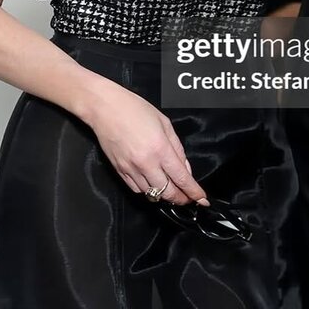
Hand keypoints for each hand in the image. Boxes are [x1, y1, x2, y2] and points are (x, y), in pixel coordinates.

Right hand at [87, 80, 208, 205]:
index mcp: (160, 148)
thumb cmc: (135, 109)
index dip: (193, 192)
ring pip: (152, 193)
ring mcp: (131, 169)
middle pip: (167, 192)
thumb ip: (177, 147)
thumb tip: (184, 168)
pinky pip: (137, 189)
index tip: (202, 199)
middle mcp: (146, 163)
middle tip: (188, 198)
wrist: (105, 108)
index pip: (181, 178)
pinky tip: (153, 183)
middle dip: (181, 199)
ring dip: (164, 194)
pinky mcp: (120, 172)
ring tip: (171, 190)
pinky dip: (148, 190)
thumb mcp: (164, 123)